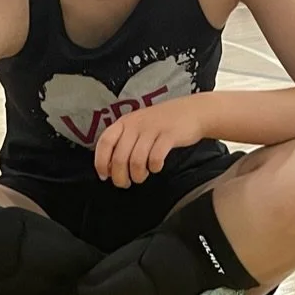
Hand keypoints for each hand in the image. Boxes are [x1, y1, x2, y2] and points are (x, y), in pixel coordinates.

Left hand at [94, 97, 208, 187]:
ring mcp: (152, 129)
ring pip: (136, 161)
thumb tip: (110, 169)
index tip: (105, 176)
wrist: (193, 111)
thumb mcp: (139, 127)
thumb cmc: (162, 124)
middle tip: (126, 183)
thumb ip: (124, 142)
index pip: (105, 142)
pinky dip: (154, 168)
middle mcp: (136, 124)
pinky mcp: (169, 135)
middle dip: (120, 177)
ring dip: (137, 175)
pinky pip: (156, 158)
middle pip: (119, 157)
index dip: (101, 162)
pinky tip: (156, 167)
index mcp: (125, 122)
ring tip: (141, 177)